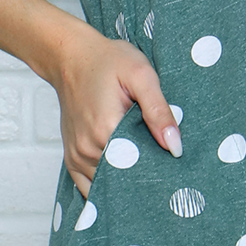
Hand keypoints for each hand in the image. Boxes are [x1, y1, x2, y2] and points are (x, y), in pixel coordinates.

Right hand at [48, 20, 181, 198]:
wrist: (71, 57)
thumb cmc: (107, 61)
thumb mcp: (141, 75)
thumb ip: (159, 111)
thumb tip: (175, 147)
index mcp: (105, 130)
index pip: (138, 169)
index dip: (159, 170)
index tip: (172, 169)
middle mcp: (87, 149)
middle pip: (123, 179)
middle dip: (144, 178)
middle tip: (163, 170)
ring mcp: (76, 156)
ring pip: (106, 186)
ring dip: (125, 182)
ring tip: (144, 169)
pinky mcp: (71, 158)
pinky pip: (88, 188)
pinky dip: (106, 188)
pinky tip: (122, 181)